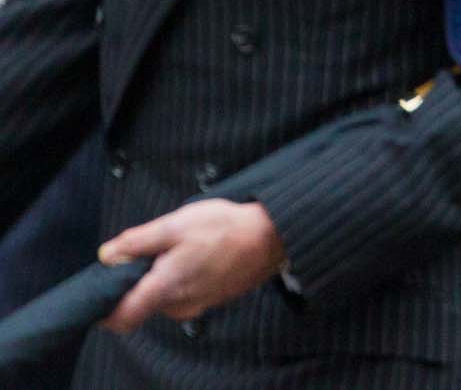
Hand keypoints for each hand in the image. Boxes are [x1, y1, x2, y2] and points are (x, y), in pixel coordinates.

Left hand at [98, 199, 286, 333]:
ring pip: (165, 298)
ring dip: (164, 277)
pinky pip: (185, 294)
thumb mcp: (175, 224)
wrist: (273, 236)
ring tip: (184, 247)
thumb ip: (136, 242)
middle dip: (141, 279)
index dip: (104, 308)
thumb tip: (107, 255)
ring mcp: (198, 305)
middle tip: (155, 248)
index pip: (120, 318)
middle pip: (142, 303)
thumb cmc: (225, 227)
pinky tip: (200, 254)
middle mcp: (179, 305)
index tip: (104, 288)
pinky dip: (184, 278)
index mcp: (164, 288)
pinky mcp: (213, 300)